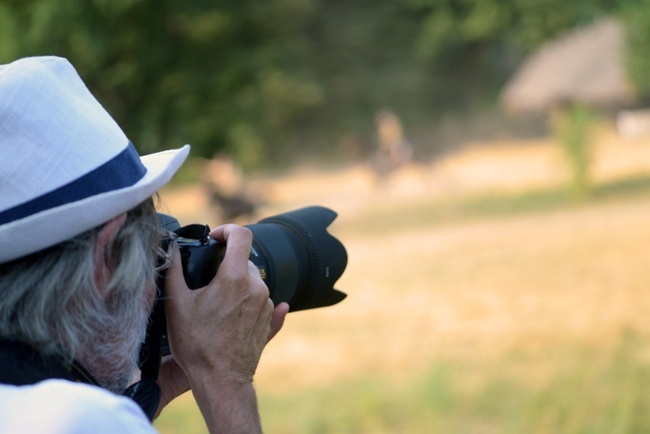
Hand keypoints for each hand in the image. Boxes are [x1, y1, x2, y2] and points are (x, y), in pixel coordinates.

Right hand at [160, 224, 288, 431]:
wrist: (221, 380)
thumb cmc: (197, 345)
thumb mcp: (177, 305)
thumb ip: (173, 270)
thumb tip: (170, 249)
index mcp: (235, 278)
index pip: (241, 235)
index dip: (226, 230)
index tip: (214, 239)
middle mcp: (256, 287)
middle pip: (243, 260)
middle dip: (225, 264)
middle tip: (206, 280)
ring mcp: (266, 304)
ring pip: (251, 280)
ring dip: (235, 284)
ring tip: (215, 305)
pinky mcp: (269, 319)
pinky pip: (259, 299)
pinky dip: (245, 300)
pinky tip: (231, 314)